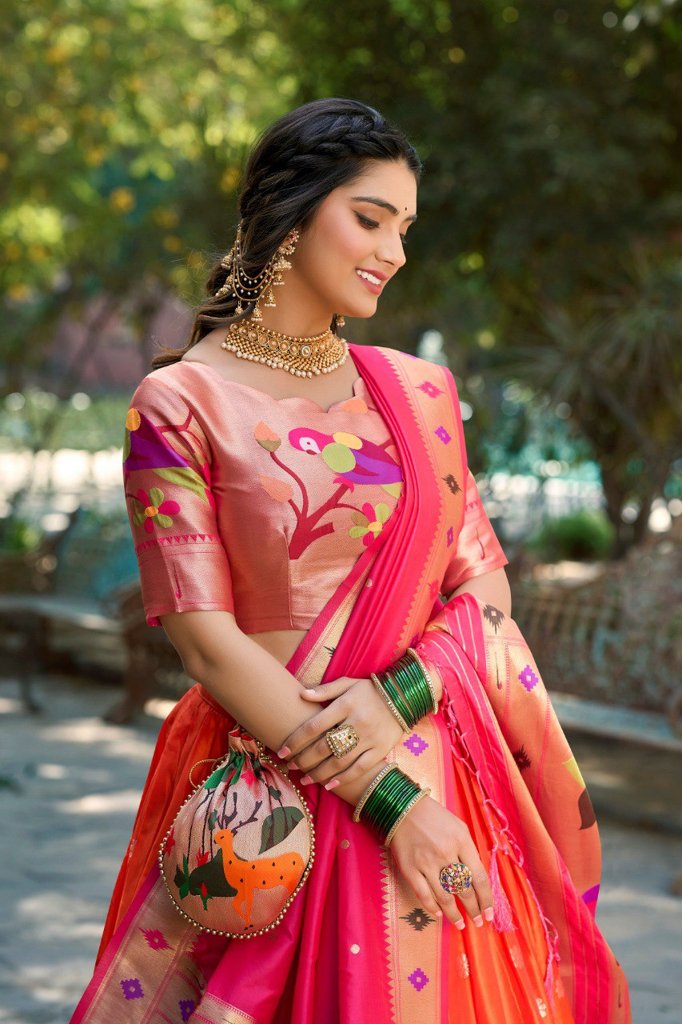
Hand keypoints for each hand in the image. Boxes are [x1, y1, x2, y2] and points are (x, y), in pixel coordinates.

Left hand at [277, 676, 404, 788]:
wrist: (403, 697)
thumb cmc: (369, 690)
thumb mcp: (348, 683)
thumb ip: (325, 690)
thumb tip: (301, 694)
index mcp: (345, 704)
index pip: (314, 726)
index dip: (295, 741)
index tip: (282, 751)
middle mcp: (356, 722)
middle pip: (324, 746)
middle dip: (304, 759)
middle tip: (290, 766)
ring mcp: (369, 738)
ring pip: (339, 761)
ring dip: (319, 773)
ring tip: (305, 779)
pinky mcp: (380, 751)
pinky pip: (359, 768)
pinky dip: (343, 778)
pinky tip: (329, 785)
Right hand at [388, 794, 494, 930]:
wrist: (403, 808)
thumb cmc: (434, 817)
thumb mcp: (459, 827)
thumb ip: (469, 851)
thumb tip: (476, 878)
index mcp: (461, 841)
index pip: (479, 878)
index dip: (486, 900)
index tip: (489, 913)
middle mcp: (446, 853)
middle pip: (464, 890)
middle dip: (474, 910)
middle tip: (478, 922)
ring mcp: (426, 862)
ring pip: (445, 897)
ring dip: (454, 914)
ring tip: (460, 924)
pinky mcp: (409, 868)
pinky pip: (423, 894)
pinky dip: (432, 907)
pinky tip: (439, 914)